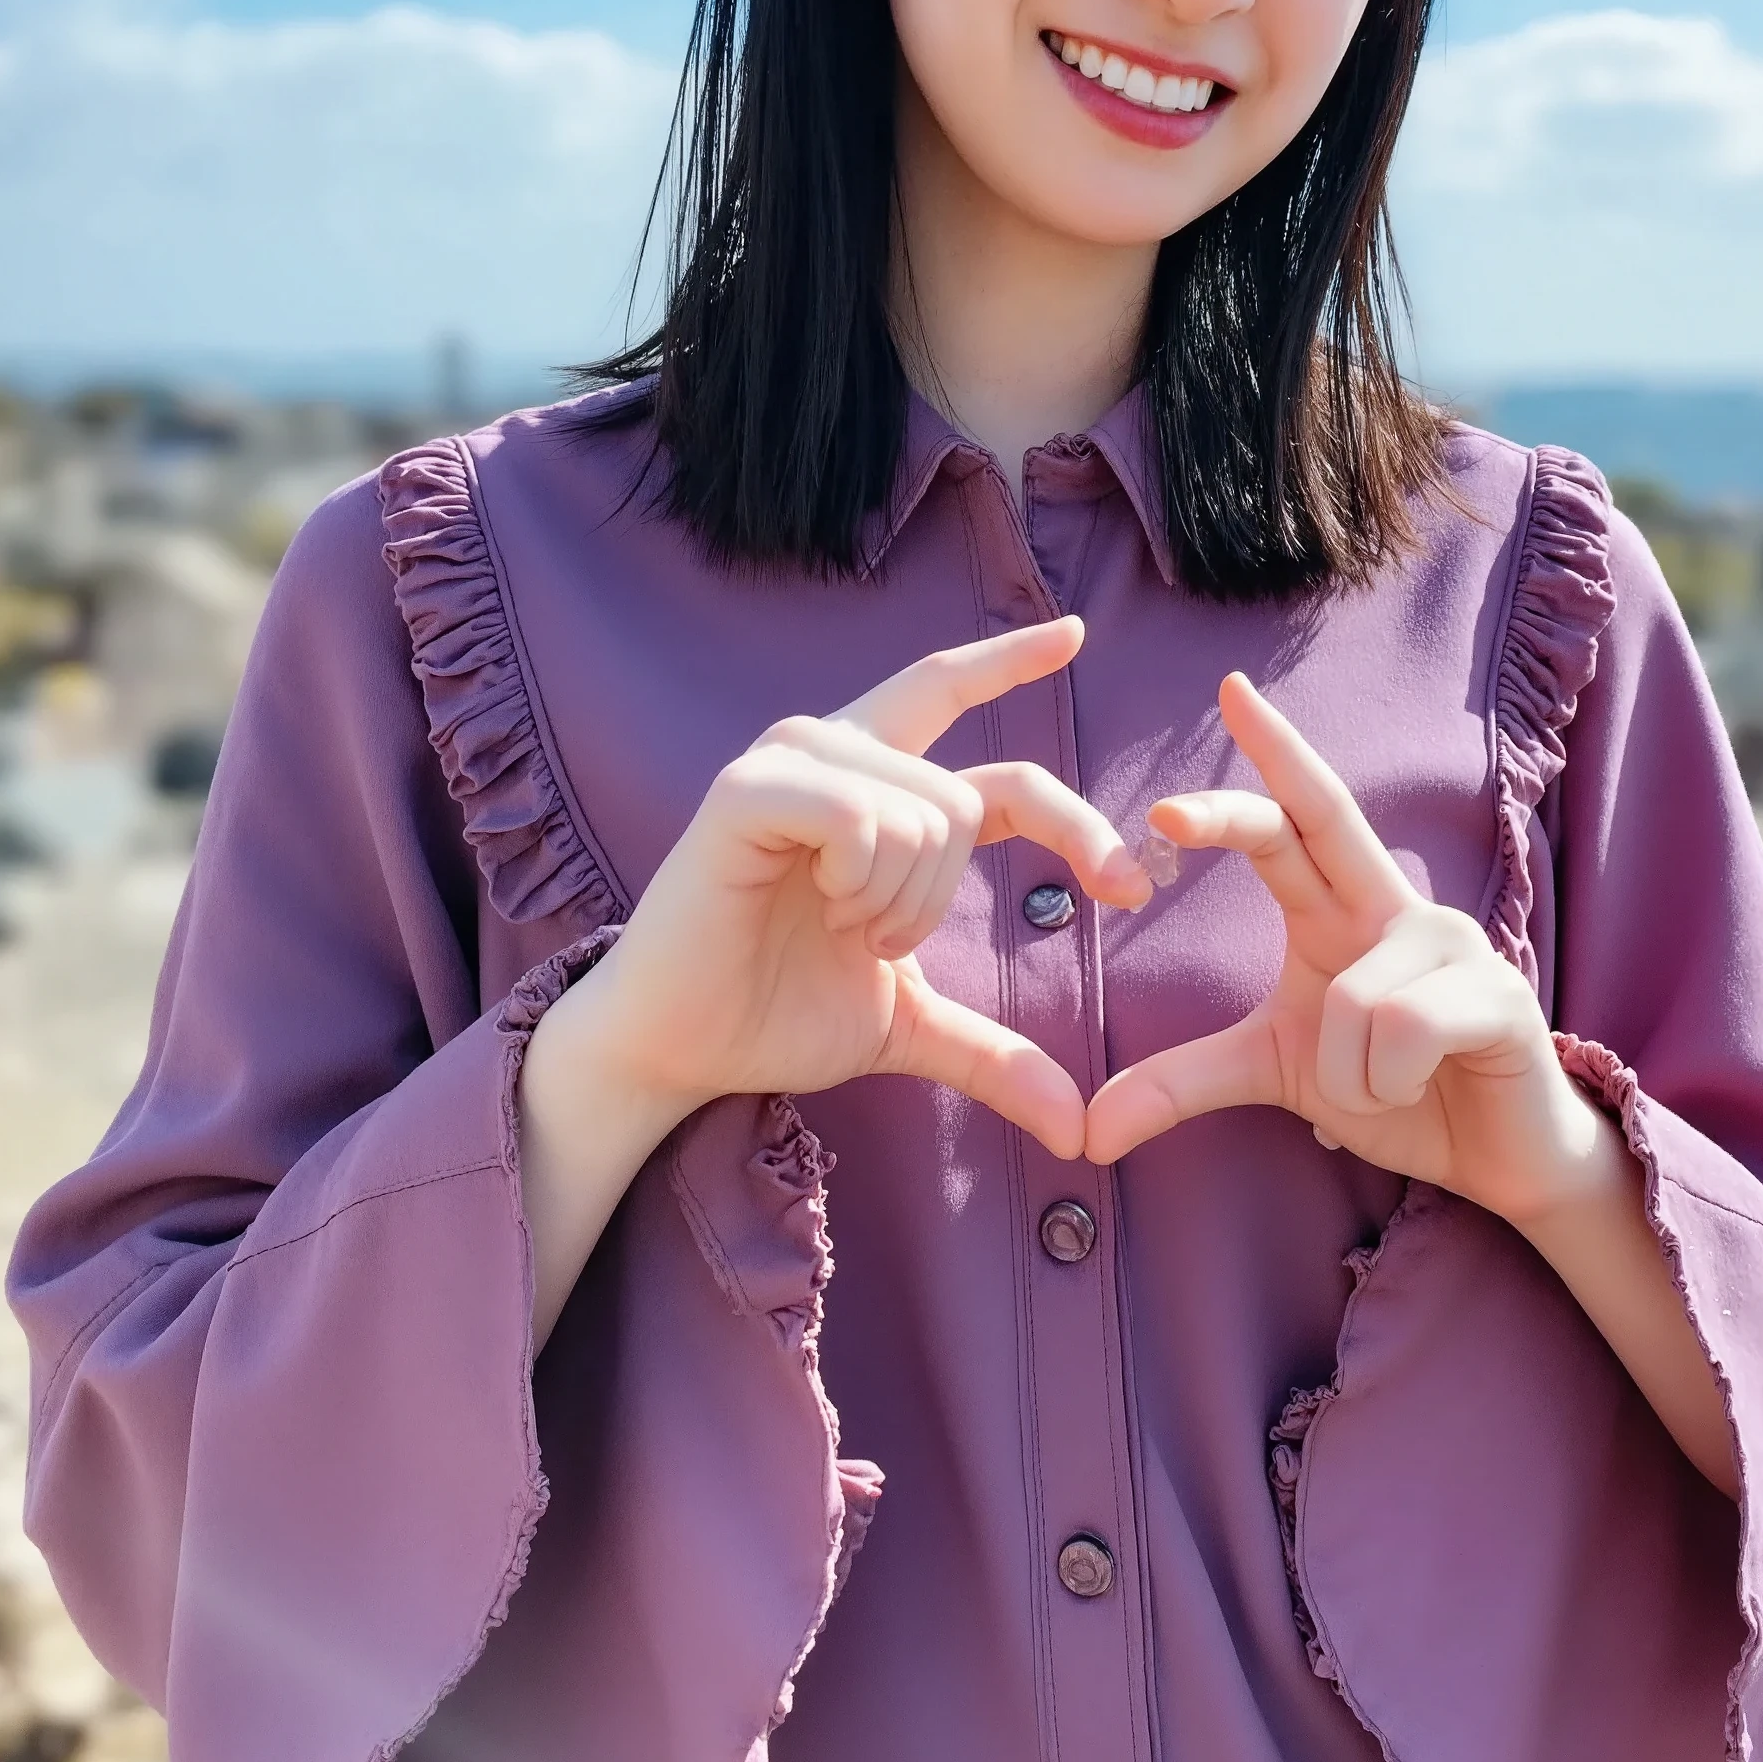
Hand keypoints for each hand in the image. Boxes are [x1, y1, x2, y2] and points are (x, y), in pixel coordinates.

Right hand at [570, 617, 1145, 1162]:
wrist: (682, 1049)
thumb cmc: (776, 1014)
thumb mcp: (908, 1025)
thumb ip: (995, 1053)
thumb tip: (1081, 1127)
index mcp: (871, 782)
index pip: (951, 693)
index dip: (1012, 663)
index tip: (1076, 634)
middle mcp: (833, 750)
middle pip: (971, 796)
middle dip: (944, 902)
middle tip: (871, 944)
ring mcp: (788, 762)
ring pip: (927, 813)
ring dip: (897, 905)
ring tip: (831, 927)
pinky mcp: (747, 791)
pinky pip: (860, 818)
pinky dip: (859, 884)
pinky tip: (813, 906)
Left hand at [1083, 671, 1604, 1225]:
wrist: (1499, 1156)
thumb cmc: (1393, 1090)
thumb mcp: (1278, 1073)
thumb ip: (1187, 1082)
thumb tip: (1092, 1131)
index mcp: (1342, 908)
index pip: (1298, 813)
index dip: (1272, 750)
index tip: (1230, 690)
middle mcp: (1397, 904)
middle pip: (1321, 823)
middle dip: (1237, 811)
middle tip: (1165, 814)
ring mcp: (1453, 942)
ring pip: (1343, 1003)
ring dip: (1347, 1075)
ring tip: (1387, 1085)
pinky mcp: (1498, 992)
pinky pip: (1395, 1034)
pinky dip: (1386, 1084)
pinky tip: (1423, 1086)